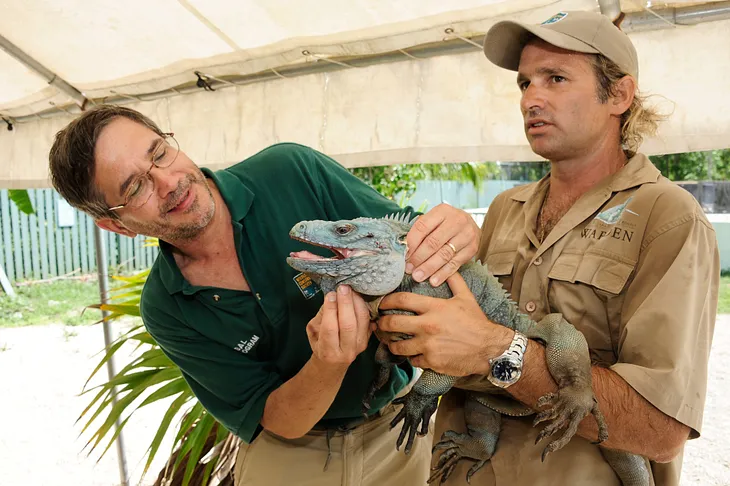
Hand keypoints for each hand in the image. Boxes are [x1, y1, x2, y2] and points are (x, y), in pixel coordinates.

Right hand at [306, 285, 372, 368]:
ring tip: (351, 290)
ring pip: (362, 320)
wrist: (334, 362)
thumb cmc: (320, 345)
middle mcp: (346, 351)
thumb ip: (320, 317)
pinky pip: (369, 320)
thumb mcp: (313, 332)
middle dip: (346, 303)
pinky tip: (358, 297)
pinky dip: (364, 306)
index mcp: (328, 351)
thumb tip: (332, 298)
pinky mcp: (368, 339)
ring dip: (357, 302)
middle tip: (343, 288)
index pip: (330, 328)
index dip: (331, 309)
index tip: (331, 294)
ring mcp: (360, 346)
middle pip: (348, 325)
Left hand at [377, 273, 511, 375]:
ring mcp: (428, 345)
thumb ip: (454, 281)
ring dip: (392, 344)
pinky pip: (413, 360)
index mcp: (434, 308)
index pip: (402, 300)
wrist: (489, 348)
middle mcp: (427, 325)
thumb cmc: (477, 322)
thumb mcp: (466, 297)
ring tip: (390, 342)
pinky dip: (411, 358)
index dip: (387, 301)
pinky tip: (413, 354)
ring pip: (398, 346)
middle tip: (379, 324)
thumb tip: (447, 268)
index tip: (382, 304)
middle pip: (393, 323)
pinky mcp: (431, 361)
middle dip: (382, 324)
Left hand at [406, 203, 479, 286]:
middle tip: (409, 269)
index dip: (411, 242)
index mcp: (442, 211)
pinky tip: (434, 281)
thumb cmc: (446, 224)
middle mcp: (457, 220)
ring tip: (418, 276)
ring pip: (444, 254)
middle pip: (433, 242)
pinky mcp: (472, 248)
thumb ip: (420, 232)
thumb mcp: (434, 221)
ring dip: (429, 268)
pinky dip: (443, 274)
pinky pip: (455, 263)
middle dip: (418, 257)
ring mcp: (466, 235)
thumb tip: (405, 250)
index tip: (403, 255)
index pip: (422, 227)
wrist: (470, 226)